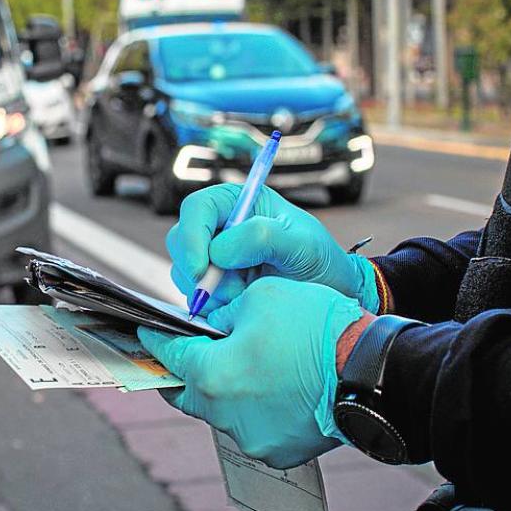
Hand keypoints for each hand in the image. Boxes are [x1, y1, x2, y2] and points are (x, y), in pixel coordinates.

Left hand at [137, 276, 364, 468]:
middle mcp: (224, 415)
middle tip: (186, 354)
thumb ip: (223, 316)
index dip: (157, 340)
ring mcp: (252, 440)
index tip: (147, 333)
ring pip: (222, 412)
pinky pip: (254, 428)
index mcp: (211, 376)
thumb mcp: (260, 298)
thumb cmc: (316, 328)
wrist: (371, 371)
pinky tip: (273, 388)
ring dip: (225, 391)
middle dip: (184, 373)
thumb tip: (212, 329)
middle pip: (188, 393)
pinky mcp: (280, 453)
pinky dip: (256, 409)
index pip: (169, 356)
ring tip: (245, 367)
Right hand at [167, 184, 378, 314]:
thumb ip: (262, 237)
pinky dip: (211, 305)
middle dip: (199, 270)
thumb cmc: (321, 264)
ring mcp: (214, 258)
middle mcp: (221, 228)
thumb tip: (220, 250)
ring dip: (208, 291)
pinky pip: (194, 296)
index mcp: (239, 203)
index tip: (201, 268)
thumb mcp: (302, 244)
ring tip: (246, 296)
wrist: (330, 299)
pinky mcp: (214, 287)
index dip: (192, 236)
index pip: (197, 209)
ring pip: (183, 271)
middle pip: (181, 240)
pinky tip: (239, 306)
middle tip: (232, 290)